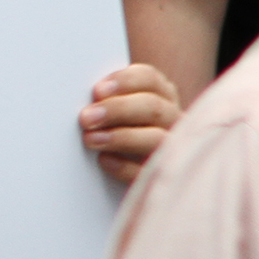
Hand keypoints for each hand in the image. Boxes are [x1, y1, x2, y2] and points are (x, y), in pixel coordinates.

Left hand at [78, 63, 182, 184]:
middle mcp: (172, 121)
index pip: (150, 79)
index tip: (97, 90)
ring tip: (90, 139)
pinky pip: (148, 171)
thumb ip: (106, 100)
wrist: (118, 179)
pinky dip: (126, 166)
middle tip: (86, 117)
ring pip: (156, 138)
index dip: (125, 81)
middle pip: (152, 107)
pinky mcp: (162, 177)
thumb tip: (88, 97)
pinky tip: (105, 161)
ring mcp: (171, 150)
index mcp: (161, 97)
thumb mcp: (113, 112)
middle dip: (118, 109)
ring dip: (121, 137)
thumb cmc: (114, 133)